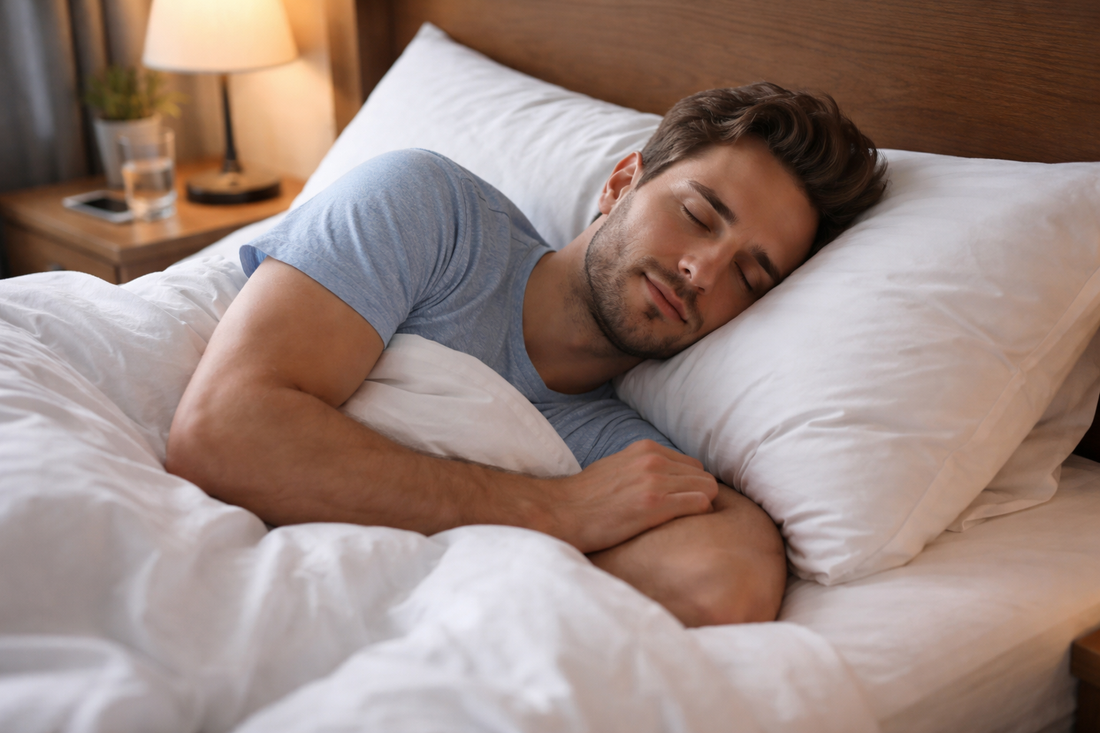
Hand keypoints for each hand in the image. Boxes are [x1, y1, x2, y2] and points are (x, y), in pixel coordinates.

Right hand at [533, 440, 718, 552]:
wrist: (562, 512)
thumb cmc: (585, 497)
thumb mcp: (616, 467)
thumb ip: (642, 467)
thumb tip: (662, 479)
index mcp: (646, 449)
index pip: (691, 464)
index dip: (689, 486)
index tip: (680, 503)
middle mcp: (654, 459)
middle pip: (702, 476)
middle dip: (698, 496)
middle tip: (683, 517)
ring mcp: (656, 480)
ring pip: (707, 489)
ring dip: (700, 507)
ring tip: (682, 524)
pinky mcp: (655, 504)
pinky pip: (700, 504)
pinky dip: (698, 516)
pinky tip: (680, 527)